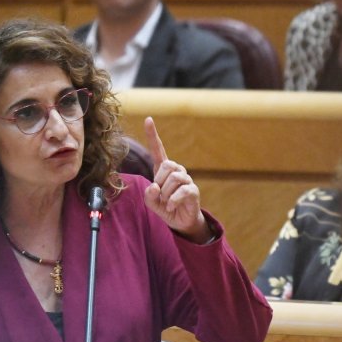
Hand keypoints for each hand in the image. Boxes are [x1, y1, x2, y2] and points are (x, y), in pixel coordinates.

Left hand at [143, 117, 210, 241]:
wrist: (181, 222)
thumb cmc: (166, 208)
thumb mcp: (152, 203)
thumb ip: (149, 196)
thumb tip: (155, 187)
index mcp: (163, 170)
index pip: (158, 149)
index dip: (152, 135)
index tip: (148, 119)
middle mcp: (177, 171)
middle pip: (167, 164)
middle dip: (160, 181)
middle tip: (160, 195)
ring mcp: (187, 180)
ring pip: (174, 178)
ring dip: (166, 194)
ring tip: (167, 203)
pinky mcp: (193, 191)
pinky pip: (182, 191)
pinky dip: (173, 201)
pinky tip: (171, 207)